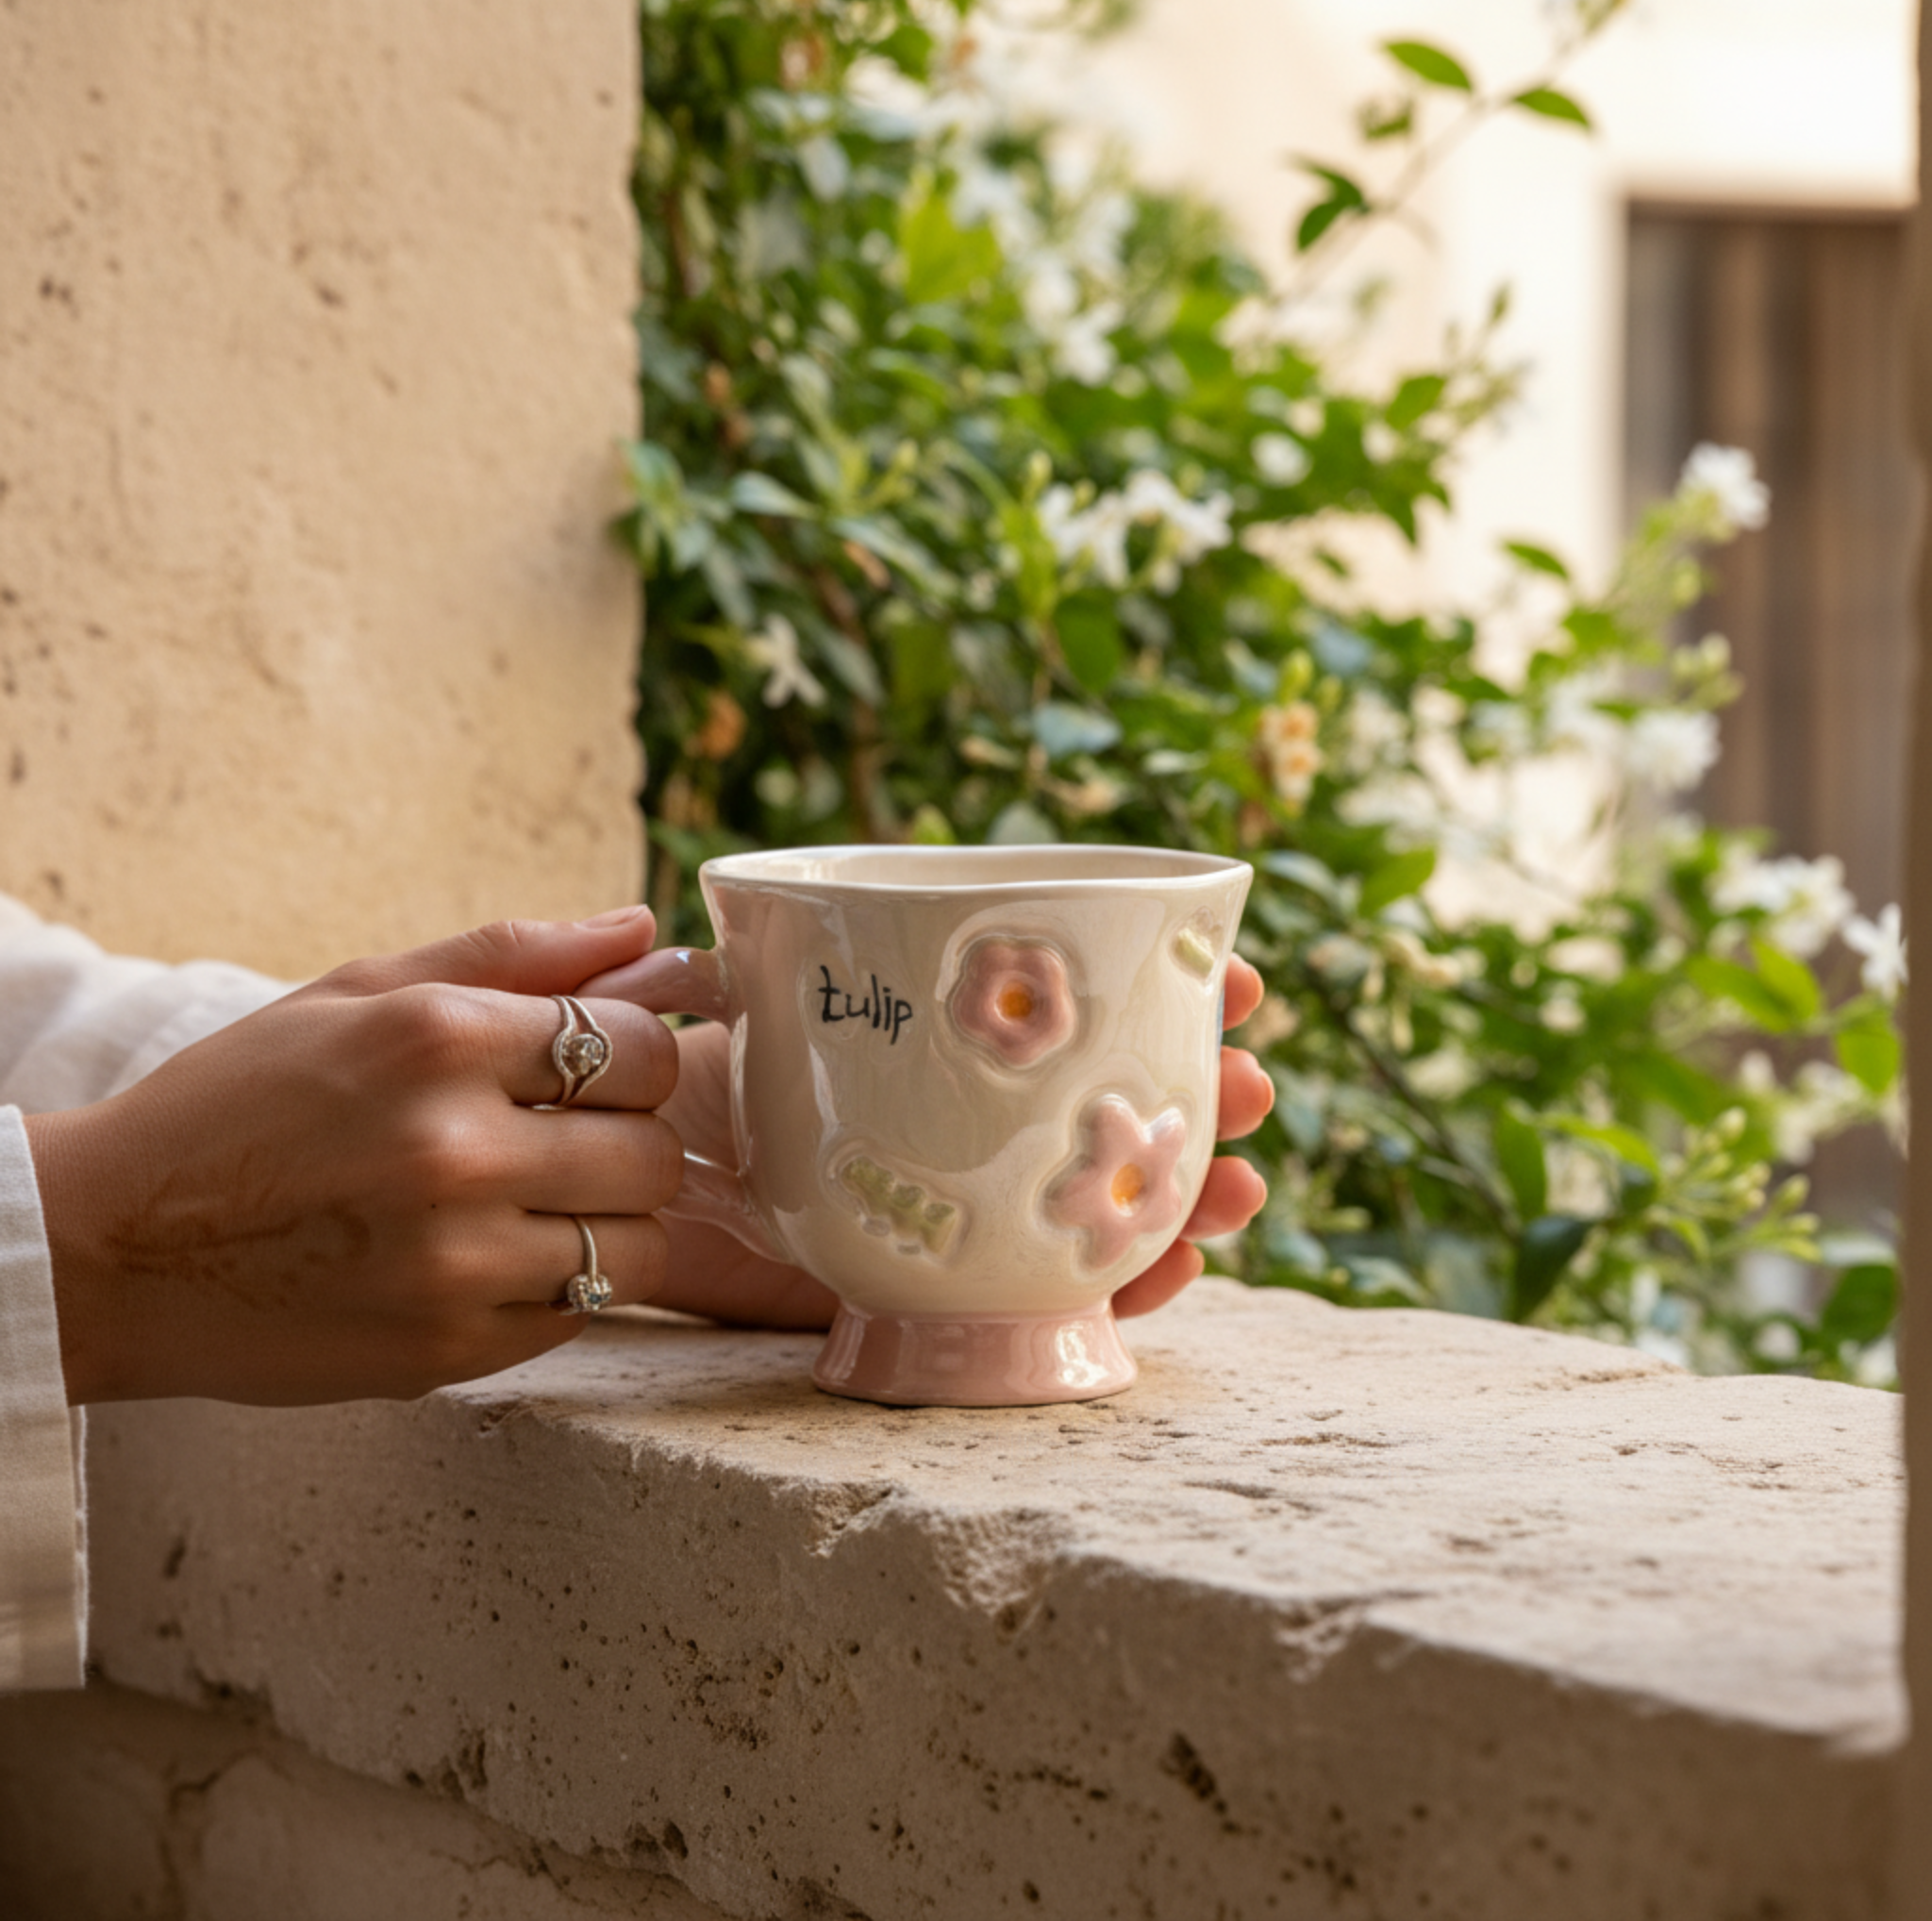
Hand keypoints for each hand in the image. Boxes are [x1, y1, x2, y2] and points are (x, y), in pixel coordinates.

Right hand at [29, 909, 686, 1405]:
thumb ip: (515, 955)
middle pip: (657, 1151)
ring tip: (540, 1201)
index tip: (598, 1070)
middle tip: (567, 1139)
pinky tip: (493, 1257)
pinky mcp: (448, 1350)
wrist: (110, 1249)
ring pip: (642, 1245)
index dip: (639, 1057)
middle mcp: (454, 1150)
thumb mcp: (360, 993)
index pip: (644, 1047)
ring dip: (612, 1221)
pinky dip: (560, 1284)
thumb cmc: (241, 1102)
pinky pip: (583, 1312)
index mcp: (438, 1040)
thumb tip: (646, 928)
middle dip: (630, 1139)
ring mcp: (454, 1263)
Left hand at [619, 955, 1274, 1328]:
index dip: (1152, 987)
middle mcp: (939, 1115)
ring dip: (1179, 1188)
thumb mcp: (621, 1036)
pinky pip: (1040, 1299)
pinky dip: (1112, 1287)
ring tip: (1242, 1183)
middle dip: (1191, 1089)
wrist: (558, 1221)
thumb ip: (633, 981)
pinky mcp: (929, 1300)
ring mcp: (947, 1207)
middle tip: (1258, 1083)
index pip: (1046, 1003)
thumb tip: (665, 921)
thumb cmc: (605, 1111)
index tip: (1234, 972)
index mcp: (902, 1037)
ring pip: (1087, 1198)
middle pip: (1090, 1101)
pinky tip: (1171, 1269)